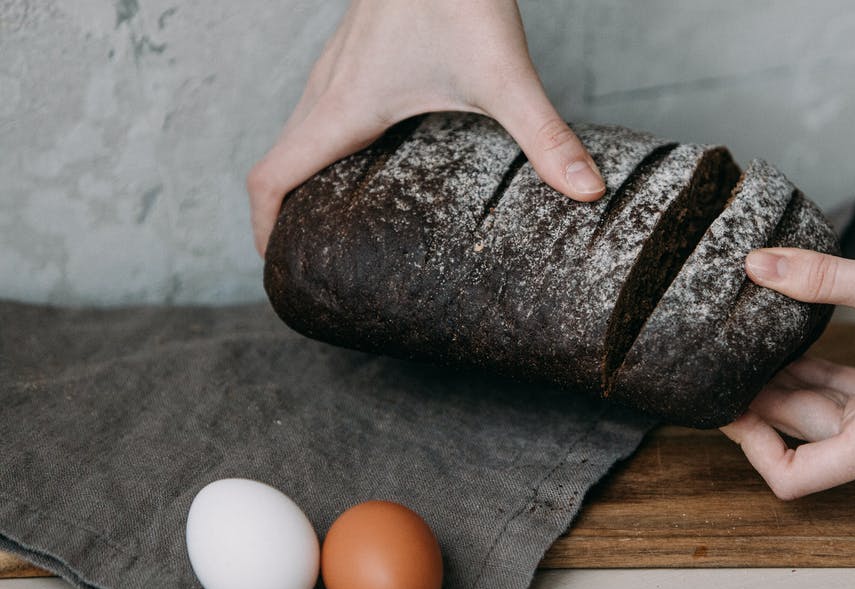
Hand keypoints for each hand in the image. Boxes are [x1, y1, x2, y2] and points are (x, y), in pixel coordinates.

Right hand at [246, 0, 604, 255]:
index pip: (271, 177)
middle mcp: (328, 86)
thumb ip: (544, 137)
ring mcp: (338, 64)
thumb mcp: (504, 75)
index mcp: (343, 107)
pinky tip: (371, 156)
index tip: (277, 266)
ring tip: (335, 221)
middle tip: (311, 259)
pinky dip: (324, 143)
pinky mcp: (357, 49)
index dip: (262, 228)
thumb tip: (585, 191)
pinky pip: (320, 106)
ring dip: (304, 176)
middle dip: (284, 214)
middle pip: (280, 160)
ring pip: (298, 131)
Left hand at [720, 248, 854, 498]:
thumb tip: (760, 265)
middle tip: (721, 360)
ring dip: (794, 386)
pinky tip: (795, 348)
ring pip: (831, 420)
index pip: (796, 476)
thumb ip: (822, 279)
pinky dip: (828, 380)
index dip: (751, 445)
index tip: (724, 407)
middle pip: (809, 437)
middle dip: (765, 401)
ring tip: (748, 348)